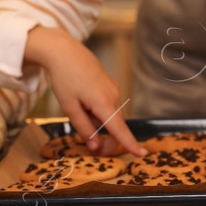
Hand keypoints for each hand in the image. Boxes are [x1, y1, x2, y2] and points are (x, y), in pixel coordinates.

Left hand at [23, 26, 144, 157]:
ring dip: (100, 123)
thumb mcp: (69, 107)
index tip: (142, 155)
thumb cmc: (64, 78)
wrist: (64, 50)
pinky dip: (100, 112)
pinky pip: (109, 106)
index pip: (119, 130)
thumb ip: (84, 128)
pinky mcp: (110, 85)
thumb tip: (96, 146)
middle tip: (90, 148)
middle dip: (106, 140)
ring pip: (111, 116)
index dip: (130, 144)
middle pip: (116, 126)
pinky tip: (84, 102)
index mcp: (104, 103)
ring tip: (79, 110)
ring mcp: (114, 89)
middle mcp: (114, 96)